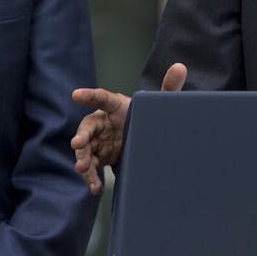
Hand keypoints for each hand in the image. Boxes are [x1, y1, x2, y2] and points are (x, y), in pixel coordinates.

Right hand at [70, 63, 186, 195]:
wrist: (147, 140)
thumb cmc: (148, 117)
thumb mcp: (159, 106)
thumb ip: (169, 88)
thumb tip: (180, 67)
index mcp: (116, 106)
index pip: (102, 98)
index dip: (89, 96)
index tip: (76, 95)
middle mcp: (104, 122)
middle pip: (88, 126)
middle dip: (81, 135)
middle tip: (77, 144)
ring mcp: (100, 140)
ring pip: (85, 148)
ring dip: (83, 158)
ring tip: (83, 169)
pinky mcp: (100, 157)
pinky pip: (92, 167)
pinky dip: (91, 177)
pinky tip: (94, 188)